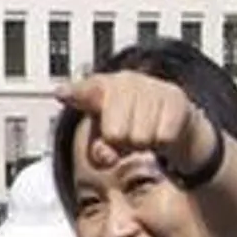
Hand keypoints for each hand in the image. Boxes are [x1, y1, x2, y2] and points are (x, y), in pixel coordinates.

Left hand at [57, 71, 218, 177]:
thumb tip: (107, 156)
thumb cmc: (128, 125)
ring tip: (143, 130)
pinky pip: (164, 136)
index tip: (62, 93)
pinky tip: (159, 127)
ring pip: (141, 138)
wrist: (170, 117)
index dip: (74, 94)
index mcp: (99, 87)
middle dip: (121, 142)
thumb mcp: (105, 140)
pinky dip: (162, 140)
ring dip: (142, 143)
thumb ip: (98, 152)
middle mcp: (124, 81)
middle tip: (127, 133)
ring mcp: (150, 85)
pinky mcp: (174, 96)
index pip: (84, 92)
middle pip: (115, 134)